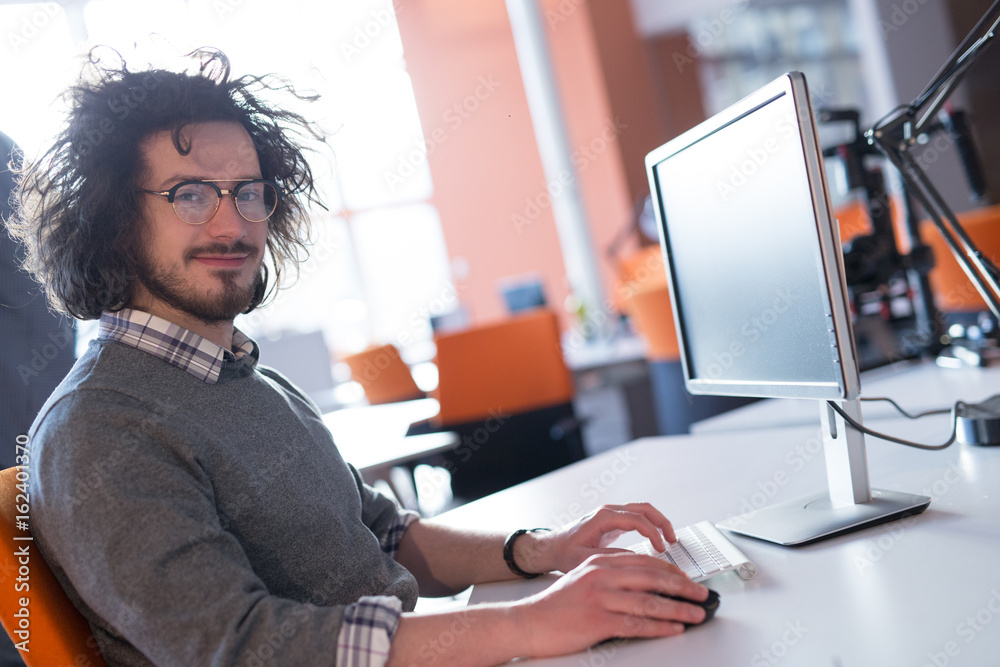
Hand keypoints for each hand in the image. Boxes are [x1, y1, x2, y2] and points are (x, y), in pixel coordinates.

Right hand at [512, 552, 708, 657]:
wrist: (528, 622)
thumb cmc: (557, 605)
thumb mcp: (584, 580)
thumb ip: (612, 577)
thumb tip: (646, 585)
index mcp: (600, 562)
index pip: (645, 562)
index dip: (672, 571)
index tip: (689, 580)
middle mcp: (602, 575)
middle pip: (653, 578)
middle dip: (683, 588)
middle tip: (703, 595)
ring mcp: (600, 597)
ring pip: (649, 601)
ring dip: (679, 609)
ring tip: (696, 614)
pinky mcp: (597, 620)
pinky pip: (637, 623)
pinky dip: (660, 627)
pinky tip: (674, 629)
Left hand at [515, 502, 676, 575]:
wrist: (551, 548)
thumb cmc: (564, 554)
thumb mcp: (587, 560)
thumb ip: (611, 558)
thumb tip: (636, 559)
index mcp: (603, 518)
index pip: (636, 519)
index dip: (653, 533)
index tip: (661, 548)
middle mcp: (608, 512)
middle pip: (644, 509)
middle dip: (662, 523)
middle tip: (672, 541)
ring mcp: (610, 514)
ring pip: (642, 510)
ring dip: (658, 522)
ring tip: (669, 539)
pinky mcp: (612, 520)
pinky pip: (637, 517)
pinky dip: (651, 524)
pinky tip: (656, 539)